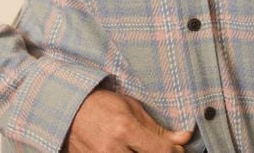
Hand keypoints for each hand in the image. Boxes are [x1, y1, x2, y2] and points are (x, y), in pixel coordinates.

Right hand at [64, 88, 193, 151]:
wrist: (70, 112)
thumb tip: (183, 139)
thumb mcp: (132, 108)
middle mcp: (112, 149)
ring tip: (144, 149)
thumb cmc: (102, 105)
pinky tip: (131, 151)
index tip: (179, 149)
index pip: (160, 151)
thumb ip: (157, 128)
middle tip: (164, 150)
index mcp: (124, 129)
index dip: (175, 152)